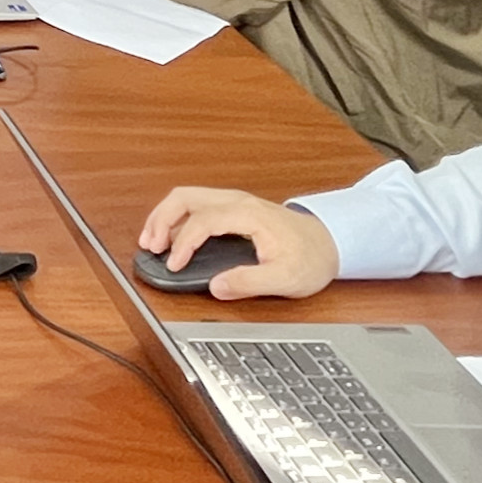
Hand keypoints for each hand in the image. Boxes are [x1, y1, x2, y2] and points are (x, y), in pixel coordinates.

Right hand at [133, 187, 337, 297]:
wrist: (330, 242)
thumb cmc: (311, 258)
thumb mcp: (287, 279)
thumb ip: (250, 282)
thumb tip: (217, 285)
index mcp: (248, 215)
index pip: (203, 221)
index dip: (183, 244)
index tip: (174, 265)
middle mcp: (237, 201)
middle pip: (185, 197)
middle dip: (161, 220)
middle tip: (150, 247)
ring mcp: (234, 200)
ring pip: (186, 196)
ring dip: (164, 216)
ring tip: (152, 242)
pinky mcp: (232, 207)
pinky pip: (195, 203)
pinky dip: (176, 216)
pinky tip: (170, 236)